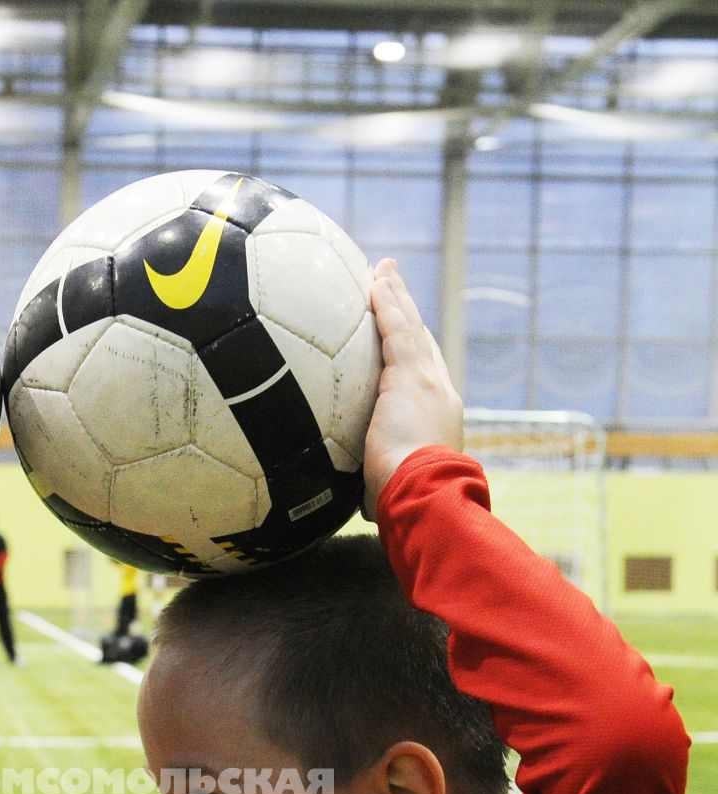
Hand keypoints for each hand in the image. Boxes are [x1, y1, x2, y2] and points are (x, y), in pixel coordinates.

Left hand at [362, 259, 462, 518]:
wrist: (424, 494)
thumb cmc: (407, 502)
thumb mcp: (393, 489)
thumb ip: (380, 488)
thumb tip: (369, 508)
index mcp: (436, 418)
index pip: (423, 374)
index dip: (413, 351)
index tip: (402, 334)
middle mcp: (438, 393)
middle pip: (420, 341)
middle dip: (406, 313)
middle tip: (392, 286)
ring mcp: (427, 381)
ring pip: (409, 328)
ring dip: (395, 297)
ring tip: (382, 270)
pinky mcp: (410, 376)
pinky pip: (396, 330)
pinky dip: (387, 304)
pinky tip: (377, 281)